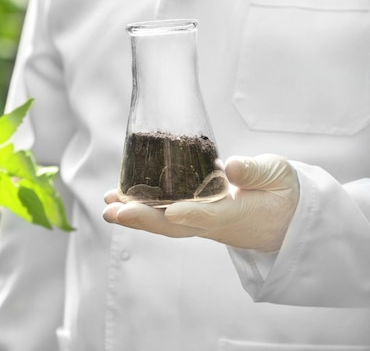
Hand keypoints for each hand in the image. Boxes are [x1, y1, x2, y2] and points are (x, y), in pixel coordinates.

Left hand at [103, 154, 299, 251]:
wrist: (286, 218)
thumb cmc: (281, 192)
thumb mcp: (278, 174)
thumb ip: (256, 171)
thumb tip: (232, 167)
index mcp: (238, 213)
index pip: (211, 215)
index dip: (191, 214)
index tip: (170, 211)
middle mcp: (215, 223)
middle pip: (176, 226)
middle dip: (144, 219)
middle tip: (113, 212)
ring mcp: (202, 222)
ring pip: (165, 223)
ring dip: (136, 216)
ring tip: (107, 206)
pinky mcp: (195, 217)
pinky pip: (165, 217)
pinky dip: (143, 210)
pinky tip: (121, 201)